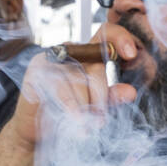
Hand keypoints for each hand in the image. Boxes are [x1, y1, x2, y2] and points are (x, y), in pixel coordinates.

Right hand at [13, 26, 141, 148]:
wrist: (35, 129)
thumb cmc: (67, 113)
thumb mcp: (95, 105)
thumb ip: (112, 97)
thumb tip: (131, 92)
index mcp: (87, 53)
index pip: (106, 35)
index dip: (120, 38)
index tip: (132, 54)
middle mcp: (70, 51)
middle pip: (95, 65)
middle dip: (100, 96)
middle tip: (100, 119)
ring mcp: (50, 58)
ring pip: (77, 78)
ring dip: (84, 106)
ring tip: (87, 126)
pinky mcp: (36, 70)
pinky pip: (57, 87)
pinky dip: (68, 106)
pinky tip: (73, 120)